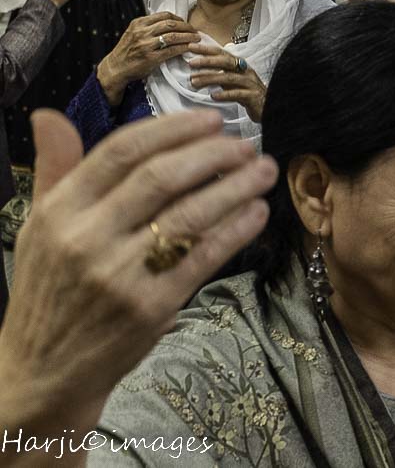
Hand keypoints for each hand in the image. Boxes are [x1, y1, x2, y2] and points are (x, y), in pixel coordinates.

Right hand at [0, 109, 275, 444]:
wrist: (45, 371)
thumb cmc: (50, 291)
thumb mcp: (38, 227)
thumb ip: (54, 168)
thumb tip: (49, 114)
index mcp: (59, 210)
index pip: (122, 152)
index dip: (173, 129)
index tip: (211, 119)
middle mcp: (87, 237)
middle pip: (161, 177)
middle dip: (213, 154)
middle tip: (246, 145)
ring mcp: (120, 273)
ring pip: (190, 214)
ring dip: (236, 187)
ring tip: (264, 171)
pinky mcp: (151, 305)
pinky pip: (204, 256)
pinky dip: (236, 229)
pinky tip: (257, 212)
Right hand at [97, 12, 200, 106]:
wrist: (116, 67)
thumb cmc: (127, 51)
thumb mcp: (133, 33)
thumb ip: (148, 27)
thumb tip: (169, 23)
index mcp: (138, 23)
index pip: (164, 15)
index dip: (178, 18)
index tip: (185, 23)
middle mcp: (142, 32)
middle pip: (171, 24)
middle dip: (186, 26)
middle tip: (195, 30)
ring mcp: (146, 45)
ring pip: (173, 36)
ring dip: (188, 37)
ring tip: (196, 38)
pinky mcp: (151, 58)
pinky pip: (172, 50)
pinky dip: (183, 48)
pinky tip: (189, 48)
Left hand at [188, 45, 266, 122]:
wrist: (268, 107)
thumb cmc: (248, 94)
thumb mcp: (232, 82)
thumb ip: (219, 75)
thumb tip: (197, 72)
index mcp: (239, 65)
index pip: (222, 53)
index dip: (207, 49)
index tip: (191, 47)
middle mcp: (245, 71)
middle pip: (226, 62)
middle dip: (208, 61)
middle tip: (191, 63)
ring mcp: (250, 83)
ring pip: (229, 78)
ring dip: (210, 78)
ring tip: (195, 82)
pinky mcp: (253, 96)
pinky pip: (237, 94)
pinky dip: (224, 94)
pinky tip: (213, 96)